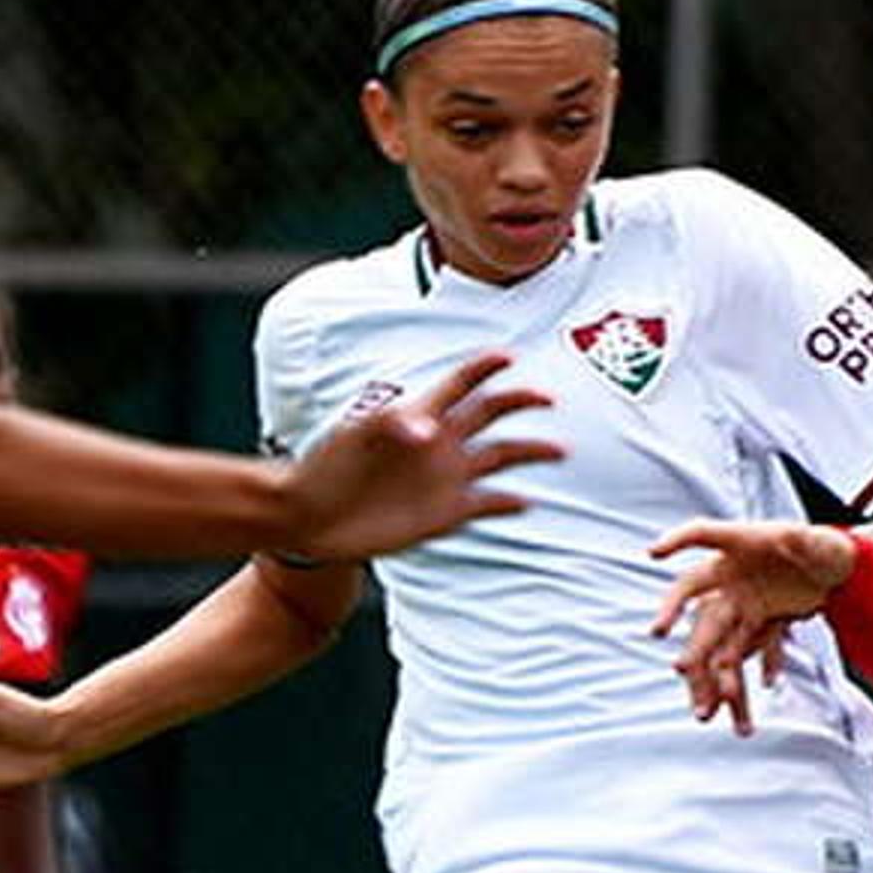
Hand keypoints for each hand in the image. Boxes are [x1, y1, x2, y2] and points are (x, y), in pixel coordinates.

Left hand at [277, 351, 561, 560]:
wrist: (312, 516)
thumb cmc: (328, 468)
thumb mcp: (356, 437)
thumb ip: (392, 425)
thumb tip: (428, 430)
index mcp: (422, 415)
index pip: (460, 384)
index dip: (484, 367)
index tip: (509, 357)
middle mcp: (442, 444)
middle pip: (491, 414)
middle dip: (521, 403)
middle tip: (549, 400)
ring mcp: (447, 478)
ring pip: (500, 458)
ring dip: (530, 452)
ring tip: (559, 450)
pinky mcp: (446, 514)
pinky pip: (487, 504)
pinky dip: (508, 503)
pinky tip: (526, 501)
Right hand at [648, 519, 857, 733]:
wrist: (835, 570)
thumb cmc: (818, 546)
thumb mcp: (812, 540)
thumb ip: (803, 541)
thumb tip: (795, 539)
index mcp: (737, 548)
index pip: (702, 534)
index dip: (677, 539)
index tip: (654, 552)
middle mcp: (731, 578)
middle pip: (700, 607)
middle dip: (682, 627)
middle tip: (671, 656)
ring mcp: (744, 603)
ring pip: (723, 642)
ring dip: (716, 673)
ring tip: (708, 708)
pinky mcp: (762, 622)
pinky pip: (752, 649)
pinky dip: (760, 665)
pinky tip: (769, 683)